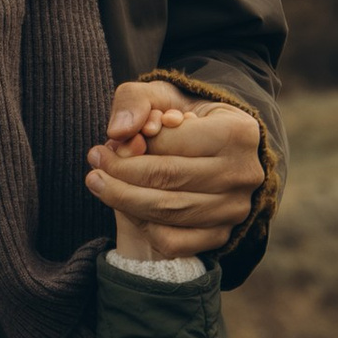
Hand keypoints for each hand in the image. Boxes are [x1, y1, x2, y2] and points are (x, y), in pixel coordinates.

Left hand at [87, 82, 263, 262]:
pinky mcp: (222, 235)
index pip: (172, 142)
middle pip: (168, 179)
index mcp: (238, 132)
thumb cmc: (185, 120)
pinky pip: (174, 242)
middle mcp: (243, 173)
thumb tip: (118, 131)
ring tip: (99, 183)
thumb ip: (135, 100)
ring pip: (169, 213)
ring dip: (123, 200)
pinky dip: (144, 227)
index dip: (131, 144)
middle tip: (94, 164)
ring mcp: (235, 208)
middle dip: (120, 173)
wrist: (213, 151)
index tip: (105, 144)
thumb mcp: (162, 95)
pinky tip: (129, 207)